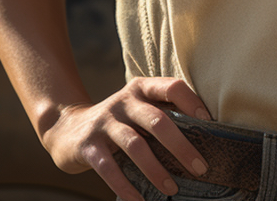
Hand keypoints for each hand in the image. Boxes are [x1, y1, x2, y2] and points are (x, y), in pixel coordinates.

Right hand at [41, 77, 212, 200]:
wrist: (67, 129)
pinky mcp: (88, 145)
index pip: (171, 87)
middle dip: (181, 146)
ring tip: (172, 189)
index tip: (209, 124)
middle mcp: (124, 101)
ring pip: (135, 145)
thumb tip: (202, 136)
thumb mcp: (138, 110)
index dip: (192, 102)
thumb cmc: (118, 122)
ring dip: (156, 169)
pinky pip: (108, 168)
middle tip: (200, 167)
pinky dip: (125, 186)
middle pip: (157, 120)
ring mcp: (105, 122)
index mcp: (141, 88)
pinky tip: (138, 200)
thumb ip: (162, 115)